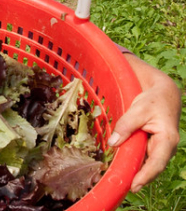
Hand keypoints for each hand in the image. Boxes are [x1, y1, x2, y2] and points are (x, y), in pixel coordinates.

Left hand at [108, 54, 180, 192]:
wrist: (163, 95)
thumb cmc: (153, 101)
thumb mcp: (138, 109)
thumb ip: (126, 126)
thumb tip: (113, 143)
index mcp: (167, 139)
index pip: (156, 163)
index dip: (145, 176)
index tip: (134, 186)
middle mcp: (166, 147)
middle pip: (151, 166)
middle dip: (138, 177)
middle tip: (121, 186)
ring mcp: (160, 148)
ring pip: (146, 162)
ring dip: (135, 170)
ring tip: (120, 179)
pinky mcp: (154, 146)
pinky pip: (143, 156)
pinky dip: (134, 161)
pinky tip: (123, 165)